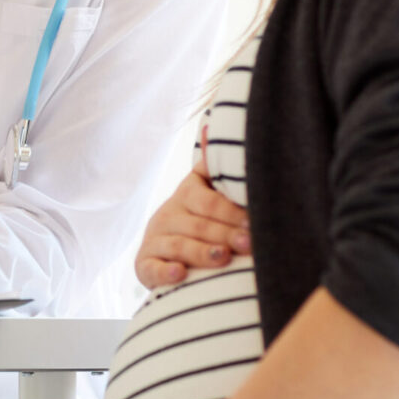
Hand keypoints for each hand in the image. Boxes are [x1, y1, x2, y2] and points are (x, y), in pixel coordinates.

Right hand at [135, 126, 250, 287]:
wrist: (170, 252)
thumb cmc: (203, 219)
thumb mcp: (210, 191)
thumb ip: (215, 167)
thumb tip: (211, 124)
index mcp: (187, 194)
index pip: (206, 200)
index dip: (229, 211)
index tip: (253, 222)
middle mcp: (167, 214)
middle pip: (196, 224)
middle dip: (224, 234)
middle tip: (249, 244)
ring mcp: (154, 240)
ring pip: (178, 246)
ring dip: (201, 253)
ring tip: (223, 259)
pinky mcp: (145, 265)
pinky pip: (152, 268)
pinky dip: (165, 272)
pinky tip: (180, 274)